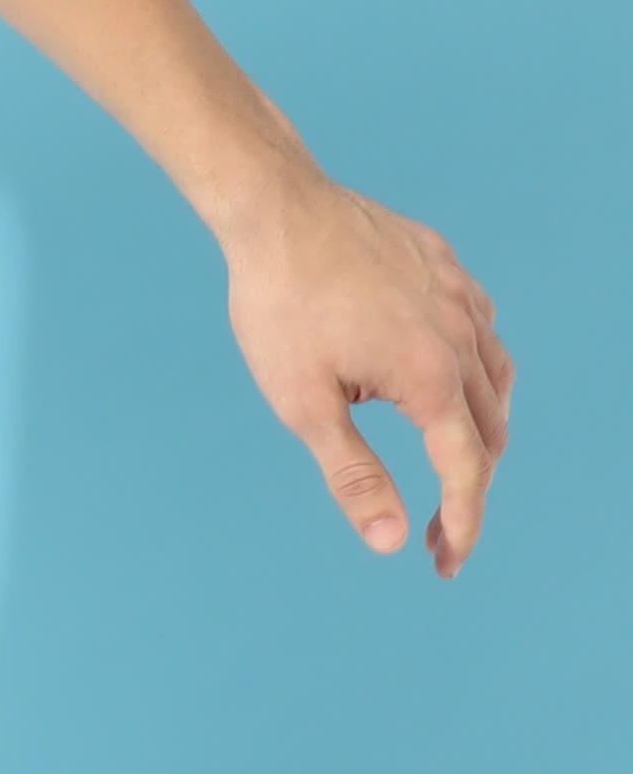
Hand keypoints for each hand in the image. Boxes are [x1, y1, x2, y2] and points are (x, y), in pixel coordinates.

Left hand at [224, 166, 514, 571]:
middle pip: (489, 431)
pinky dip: (476, 368)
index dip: (463, 524)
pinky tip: (447, 378)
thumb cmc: (278, 306)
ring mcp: (460, 296)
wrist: (276, 209)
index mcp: (430, 376)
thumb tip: (391, 541)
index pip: (466, 470)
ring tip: (449, 465)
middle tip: (437, 531)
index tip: (445, 564)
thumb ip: (353, 474)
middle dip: (470, 488)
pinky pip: (481, 329)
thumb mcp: (303, 404)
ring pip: (496, 379)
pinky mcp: (447, 267)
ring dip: (480, 431)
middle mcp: (462, 336)